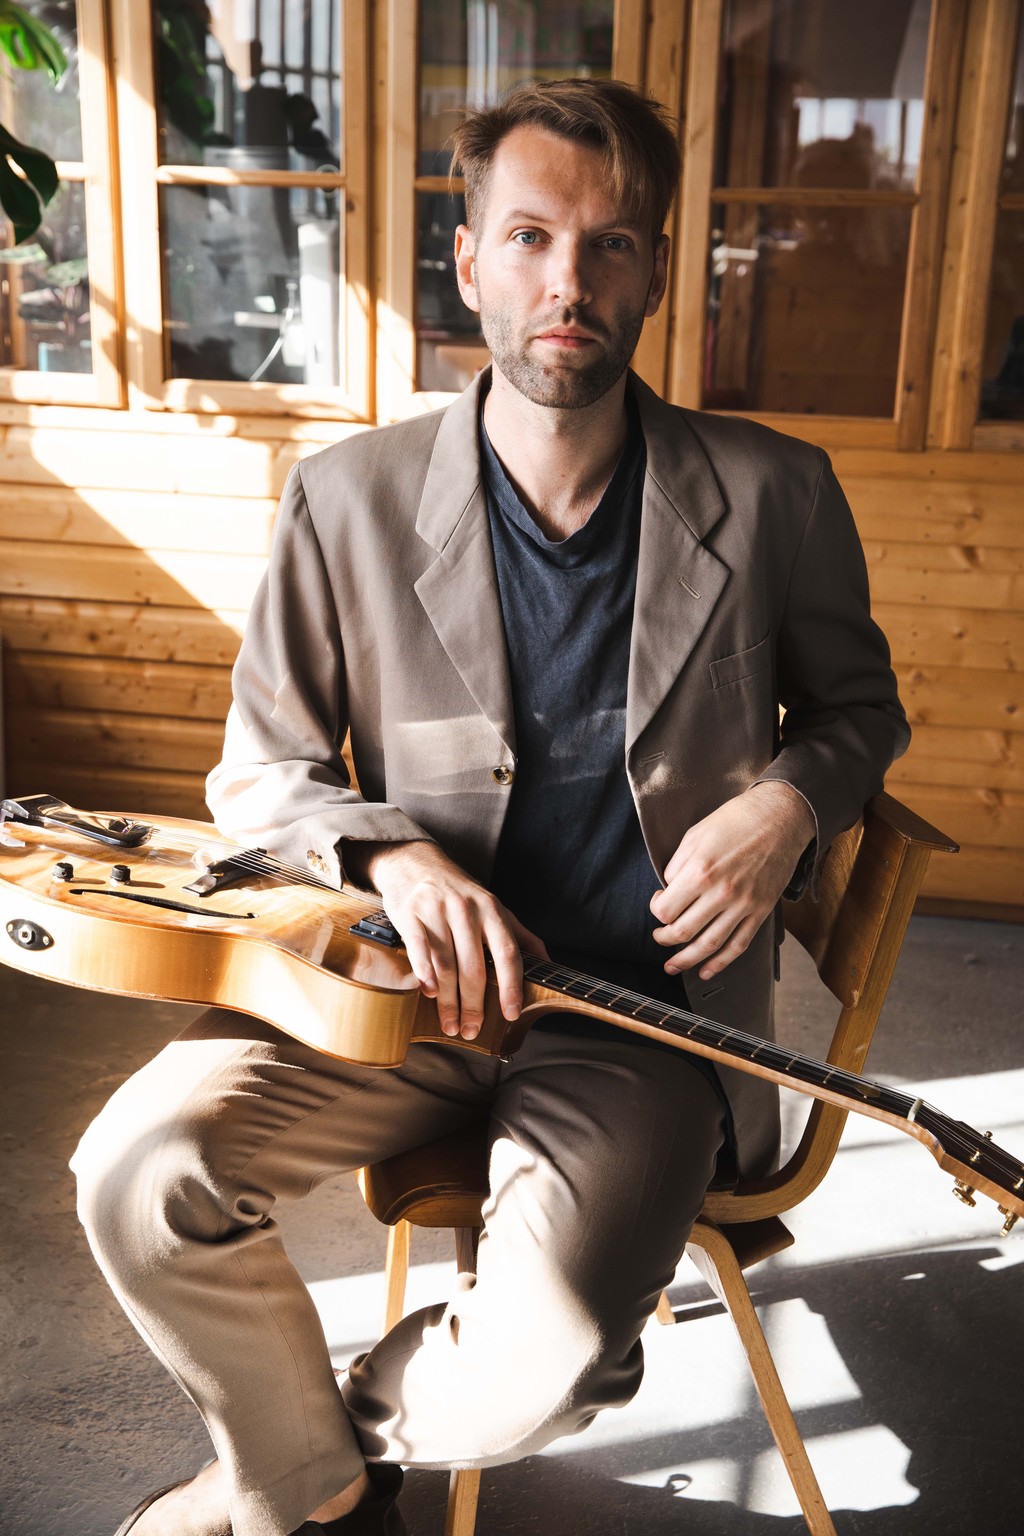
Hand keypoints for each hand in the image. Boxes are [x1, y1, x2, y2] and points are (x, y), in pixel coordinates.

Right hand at [359, 841, 546, 1039]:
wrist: (415, 862)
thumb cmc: (461, 893)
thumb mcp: (495, 907)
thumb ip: (522, 935)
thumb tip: (548, 965)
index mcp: (492, 910)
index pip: (507, 953)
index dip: (511, 986)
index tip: (511, 1013)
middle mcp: (467, 910)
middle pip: (474, 968)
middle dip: (474, 1005)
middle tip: (472, 1031)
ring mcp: (438, 912)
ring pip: (446, 965)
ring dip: (449, 1001)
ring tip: (451, 1025)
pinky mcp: (411, 915)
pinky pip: (419, 949)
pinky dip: (424, 974)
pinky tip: (429, 994)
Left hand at [649, 783, 814, 982]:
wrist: (779, 818)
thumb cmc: (735, 821)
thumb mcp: (695, 835)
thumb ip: (677, 866)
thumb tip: (668, 890)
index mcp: (700, 872)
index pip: (665, 910)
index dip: (656, 911)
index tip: (658, 904)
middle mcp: (721, 893)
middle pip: (682, 932)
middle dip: (665, 939)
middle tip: (659, 938)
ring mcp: (743, 905)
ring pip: (709, 945)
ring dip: (686, 960)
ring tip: (672, 966)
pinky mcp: (760, 911)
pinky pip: (738, 945)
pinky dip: (720, 963)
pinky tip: (706, 972)